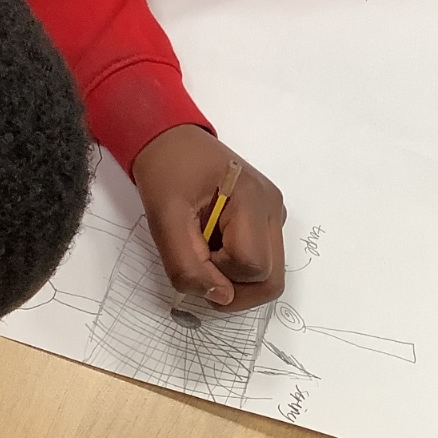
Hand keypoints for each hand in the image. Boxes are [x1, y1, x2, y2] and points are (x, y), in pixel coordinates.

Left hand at [132, 125, 284, 311]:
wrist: (170, 140)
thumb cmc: (166, 172)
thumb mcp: (163, 219)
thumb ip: (187, 265)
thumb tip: (221, 297)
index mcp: (252, 199)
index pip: (251, 266)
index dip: (218, 274)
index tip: (191, 253)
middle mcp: (273, 207)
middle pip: (269, 278)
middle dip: (232, 286)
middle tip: (199, 264)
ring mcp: (274, 213)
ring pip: (267, 273)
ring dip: (233, 276)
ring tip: (204, 249)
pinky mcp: (266, 218)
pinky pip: (260, 258)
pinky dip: (236, 264)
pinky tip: (212, 242)